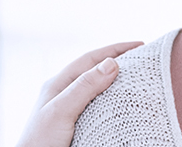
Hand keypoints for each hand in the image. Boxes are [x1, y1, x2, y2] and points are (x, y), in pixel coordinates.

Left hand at [16, 41, 142, 146]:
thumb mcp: (62, 110)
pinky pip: (97, 107)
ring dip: (116, 83)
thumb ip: (84, 87)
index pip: (90, 59)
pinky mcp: (75, 125)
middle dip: (118, 62)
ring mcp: (69, 109)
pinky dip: (112, 102)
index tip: (139, 45)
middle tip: (143, 60)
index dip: (115, 50)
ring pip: (97, 89)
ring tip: (137, 81)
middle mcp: (64, 94)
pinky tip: (123, 107)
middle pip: (95, 71)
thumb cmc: (39, 141)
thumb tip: (111, 63)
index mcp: (58, 84)